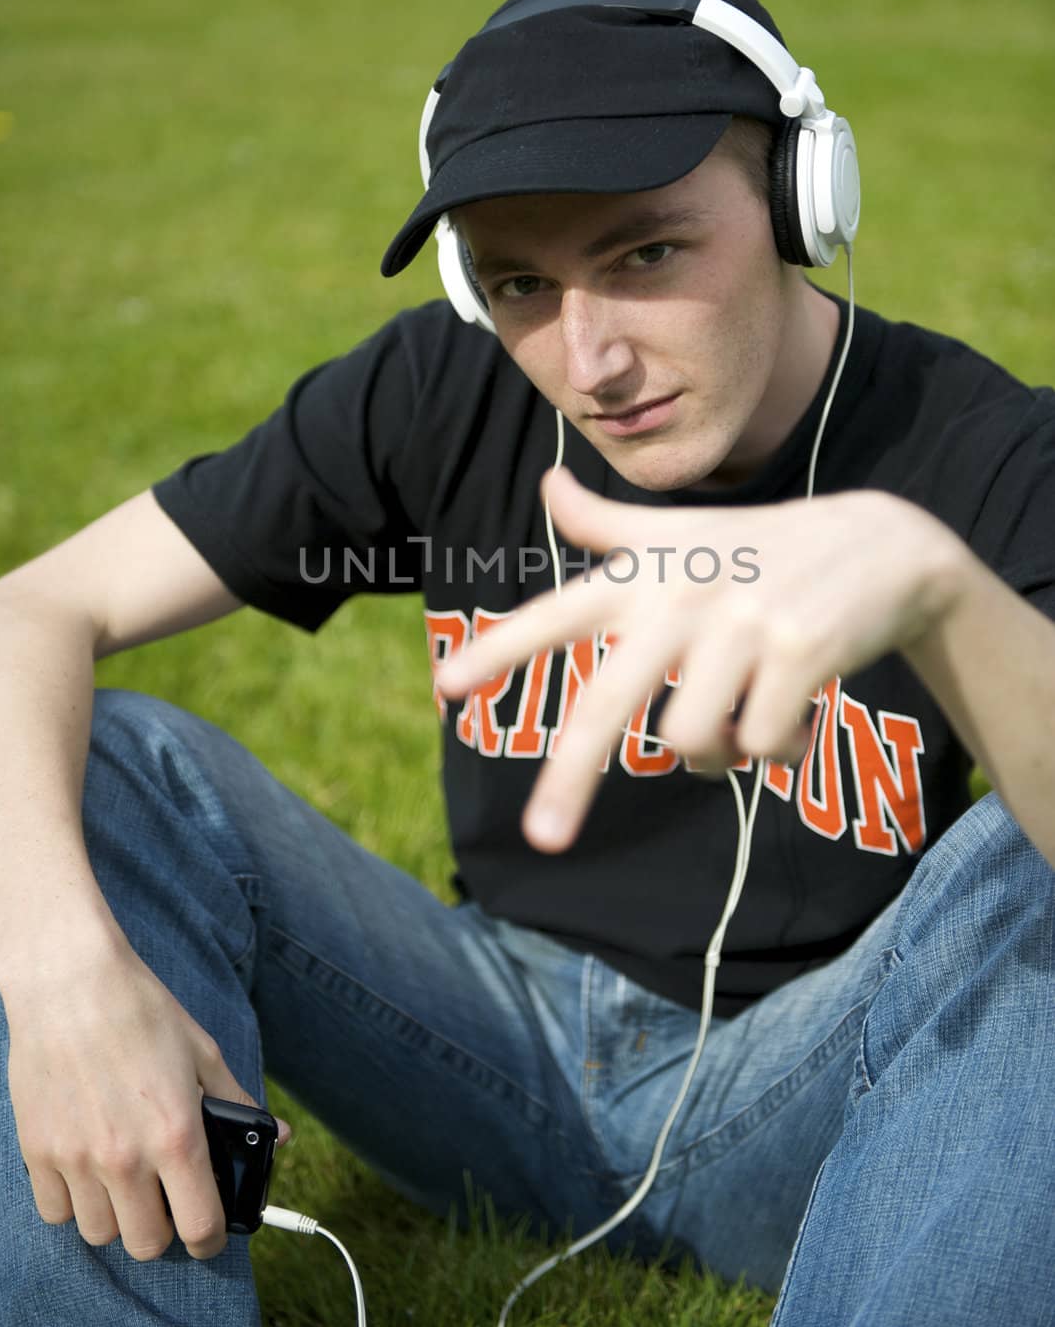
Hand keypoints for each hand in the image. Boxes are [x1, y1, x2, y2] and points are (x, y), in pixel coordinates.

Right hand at [4, 920, 290, 1261]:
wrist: (70, 981)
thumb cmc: (141, 1010)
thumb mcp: (202, 1052)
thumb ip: (237, 1102)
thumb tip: (278, 1135)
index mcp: (176, 1134)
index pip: (200, 1225)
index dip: (211, 1239)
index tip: (210, 1233)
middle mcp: (125, 1157)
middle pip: (146, 1244)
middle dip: (164, 1230)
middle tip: (166, 1202)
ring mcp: (77, 1158)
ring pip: (99, 1233)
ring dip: (117, 1216)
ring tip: (126, 1182)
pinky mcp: (39, 1151)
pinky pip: (56, 1212)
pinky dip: (73, 1203)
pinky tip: (87, 1171)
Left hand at [437, 467, 962, 850]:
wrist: (881, 546)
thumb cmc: (761, 550)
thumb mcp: (682, 534)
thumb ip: (608, 524)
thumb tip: (548, 485)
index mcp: (646, 574)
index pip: (558, 612)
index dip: (500, 649)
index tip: (445, 686)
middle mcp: (683, 599)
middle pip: (609, 703)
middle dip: (570, 777)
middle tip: (542, 841)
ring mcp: (741, 626)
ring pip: (691, 742)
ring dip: (714, 753)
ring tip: (742, 714)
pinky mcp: (799, 654)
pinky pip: (761, 744)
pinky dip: (775, 747)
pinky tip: (796, 706)